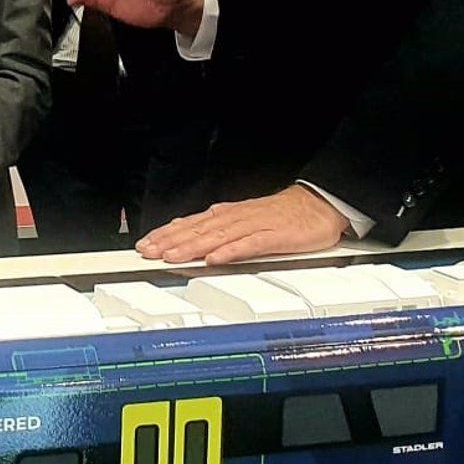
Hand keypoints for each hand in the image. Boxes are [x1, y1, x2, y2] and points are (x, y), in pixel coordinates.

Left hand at [135, 185, 351, 265]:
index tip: (145, 244)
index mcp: (228, 215)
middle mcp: (236, 218)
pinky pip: (250, 244)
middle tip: (148, 252)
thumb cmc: (282, 215)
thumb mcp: (245, 222)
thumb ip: (220, 232)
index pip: (190, 224)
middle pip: (198, 230)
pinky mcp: (275, 235)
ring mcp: (255, 225)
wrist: (319, 204)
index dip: (166, 234)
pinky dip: (231, 251)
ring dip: (192, 246)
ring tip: (171, 256)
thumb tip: (191, 241)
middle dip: (170, 241)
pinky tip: (215, 259)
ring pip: (218, 236)